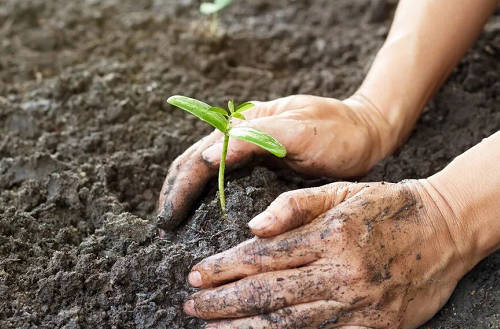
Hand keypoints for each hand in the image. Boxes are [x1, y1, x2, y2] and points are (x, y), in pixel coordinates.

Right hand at [157, 95, 395, 229]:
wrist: (366, 132)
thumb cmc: (337, 130)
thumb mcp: (300, 129)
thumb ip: (256, 138)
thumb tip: (206, 158)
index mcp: (245, 123)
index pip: (200, 157)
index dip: (180, 188)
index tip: (168, 218)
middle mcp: (240, 134)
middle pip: (194, 164)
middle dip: (175, 193)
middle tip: (164, 228)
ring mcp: (249, 149)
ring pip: (205, 172)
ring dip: (185, 195)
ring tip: (173, 224)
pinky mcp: (260, 164)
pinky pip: (224, 180)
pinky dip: (206, 197)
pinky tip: (201, 215)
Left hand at [182, 180, 472, 328]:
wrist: (443, 230)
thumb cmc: (387, 206)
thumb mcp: (342, 192)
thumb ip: (296, 206)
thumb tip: (253, 227)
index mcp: (329, 235)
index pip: (263, 256)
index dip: (224, 267)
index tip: (195, 274)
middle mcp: (339, 272)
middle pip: (267, 292)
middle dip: (223, 301)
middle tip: (191, 304)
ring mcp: (356, 304)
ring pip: (287, 322)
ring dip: (243, 326)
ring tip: (211, 328)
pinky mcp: (371, 327)